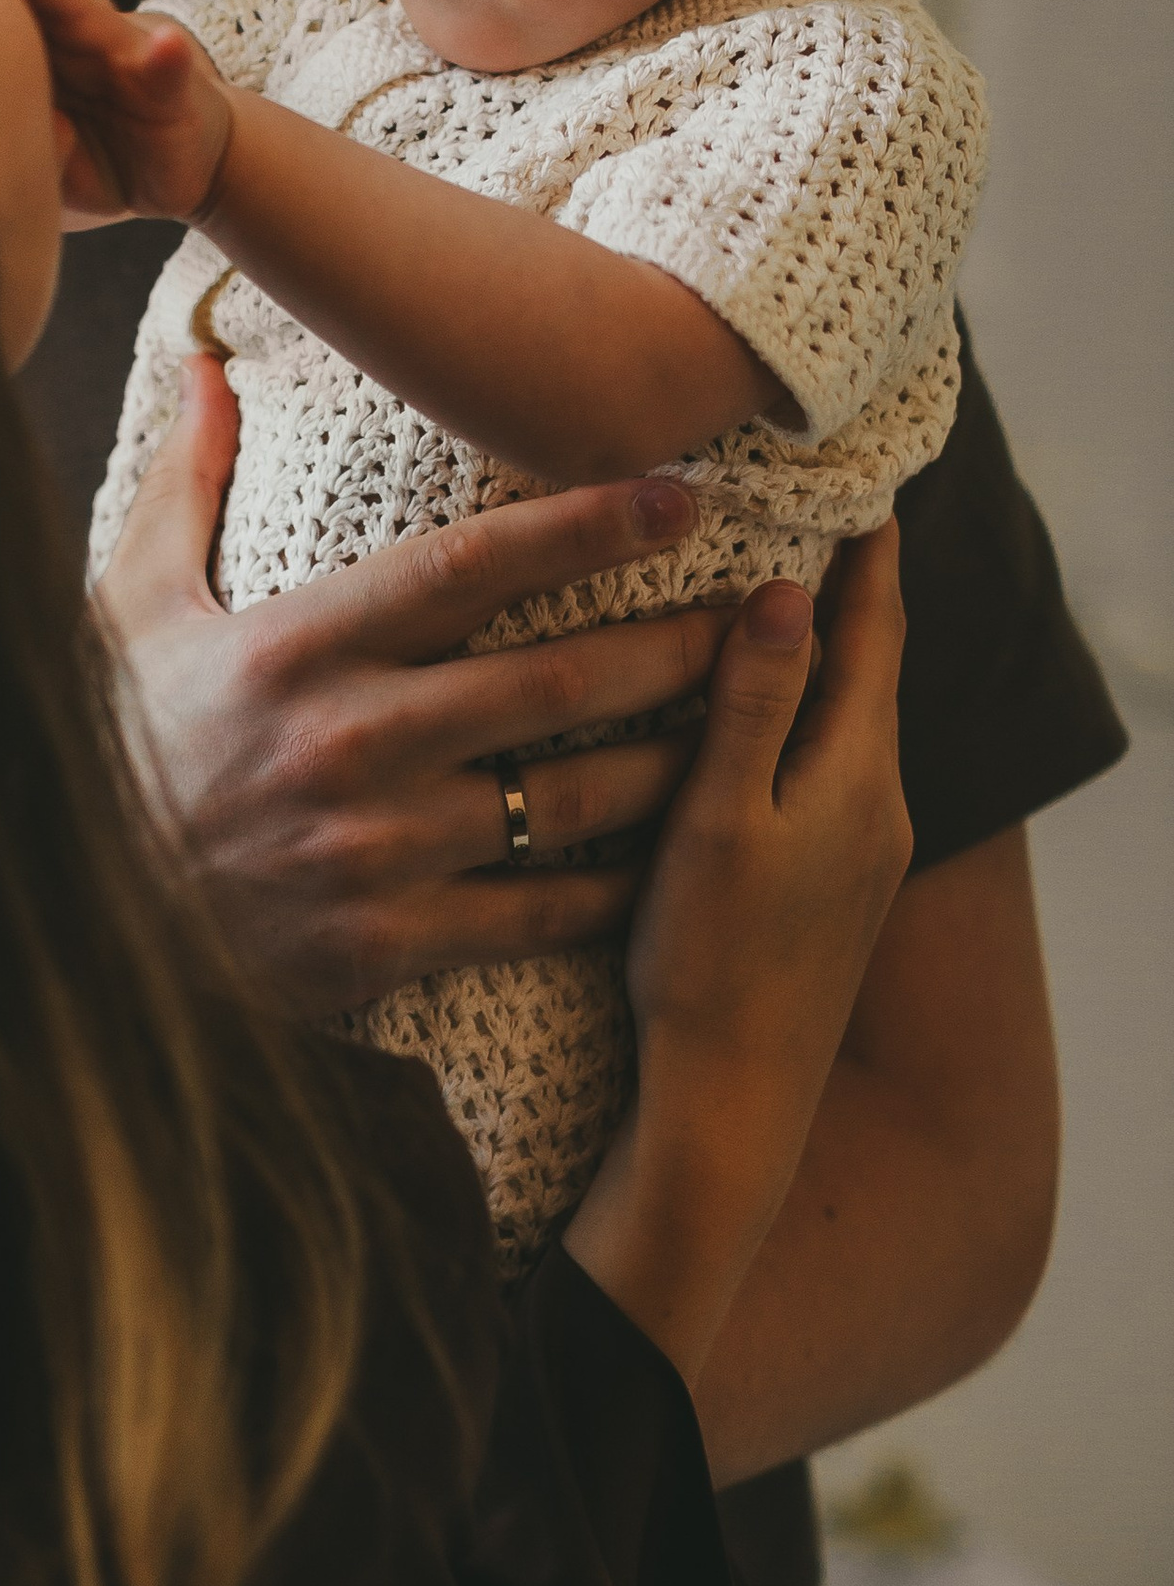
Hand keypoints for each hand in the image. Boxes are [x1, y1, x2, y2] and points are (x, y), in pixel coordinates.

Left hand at [0, 0, 234, 223]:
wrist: (179, 158)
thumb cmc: (90, 143)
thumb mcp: (26, 134)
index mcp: (31, 31)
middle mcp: (71, 29)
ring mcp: (119, 56)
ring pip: (82, 9)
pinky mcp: (168, 91)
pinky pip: (164, 73)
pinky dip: (165, 59)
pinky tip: (163, 44)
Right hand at [97, 358, 721, 1014]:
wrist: (78, 920)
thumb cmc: (115, 745)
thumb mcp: (128, 607)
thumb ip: (186, 486)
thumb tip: (204, 365)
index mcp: (295, 650)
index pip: (465, 569)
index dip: (583, 526)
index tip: (677, 494)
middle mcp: (346, 745)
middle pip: (551, 684)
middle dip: (674, 647)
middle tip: (758, 613)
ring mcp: (373, 852)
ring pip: (566, 801)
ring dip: (671, 761)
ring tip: (747, 725)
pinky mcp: (384, 944)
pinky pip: (534, 914)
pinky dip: (616, 890)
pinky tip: (675, 862)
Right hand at [568, 526, 911, 1382]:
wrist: (733, 1103)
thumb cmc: (709, 963)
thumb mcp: (718, 820)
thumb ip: (753, 707)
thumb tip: (784, 591)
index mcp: (856, 778)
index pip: (875, 636)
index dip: (870, 557)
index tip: (867, 482)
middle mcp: (876, 809)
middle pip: (872, 674)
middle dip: (853, 595)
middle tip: (827, 514)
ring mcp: (858, 856)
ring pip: (848, 725)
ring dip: (826, 657)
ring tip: (791, 594)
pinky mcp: (830, 894)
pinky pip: (826, 772)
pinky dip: (804, 719)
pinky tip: (762, 719)